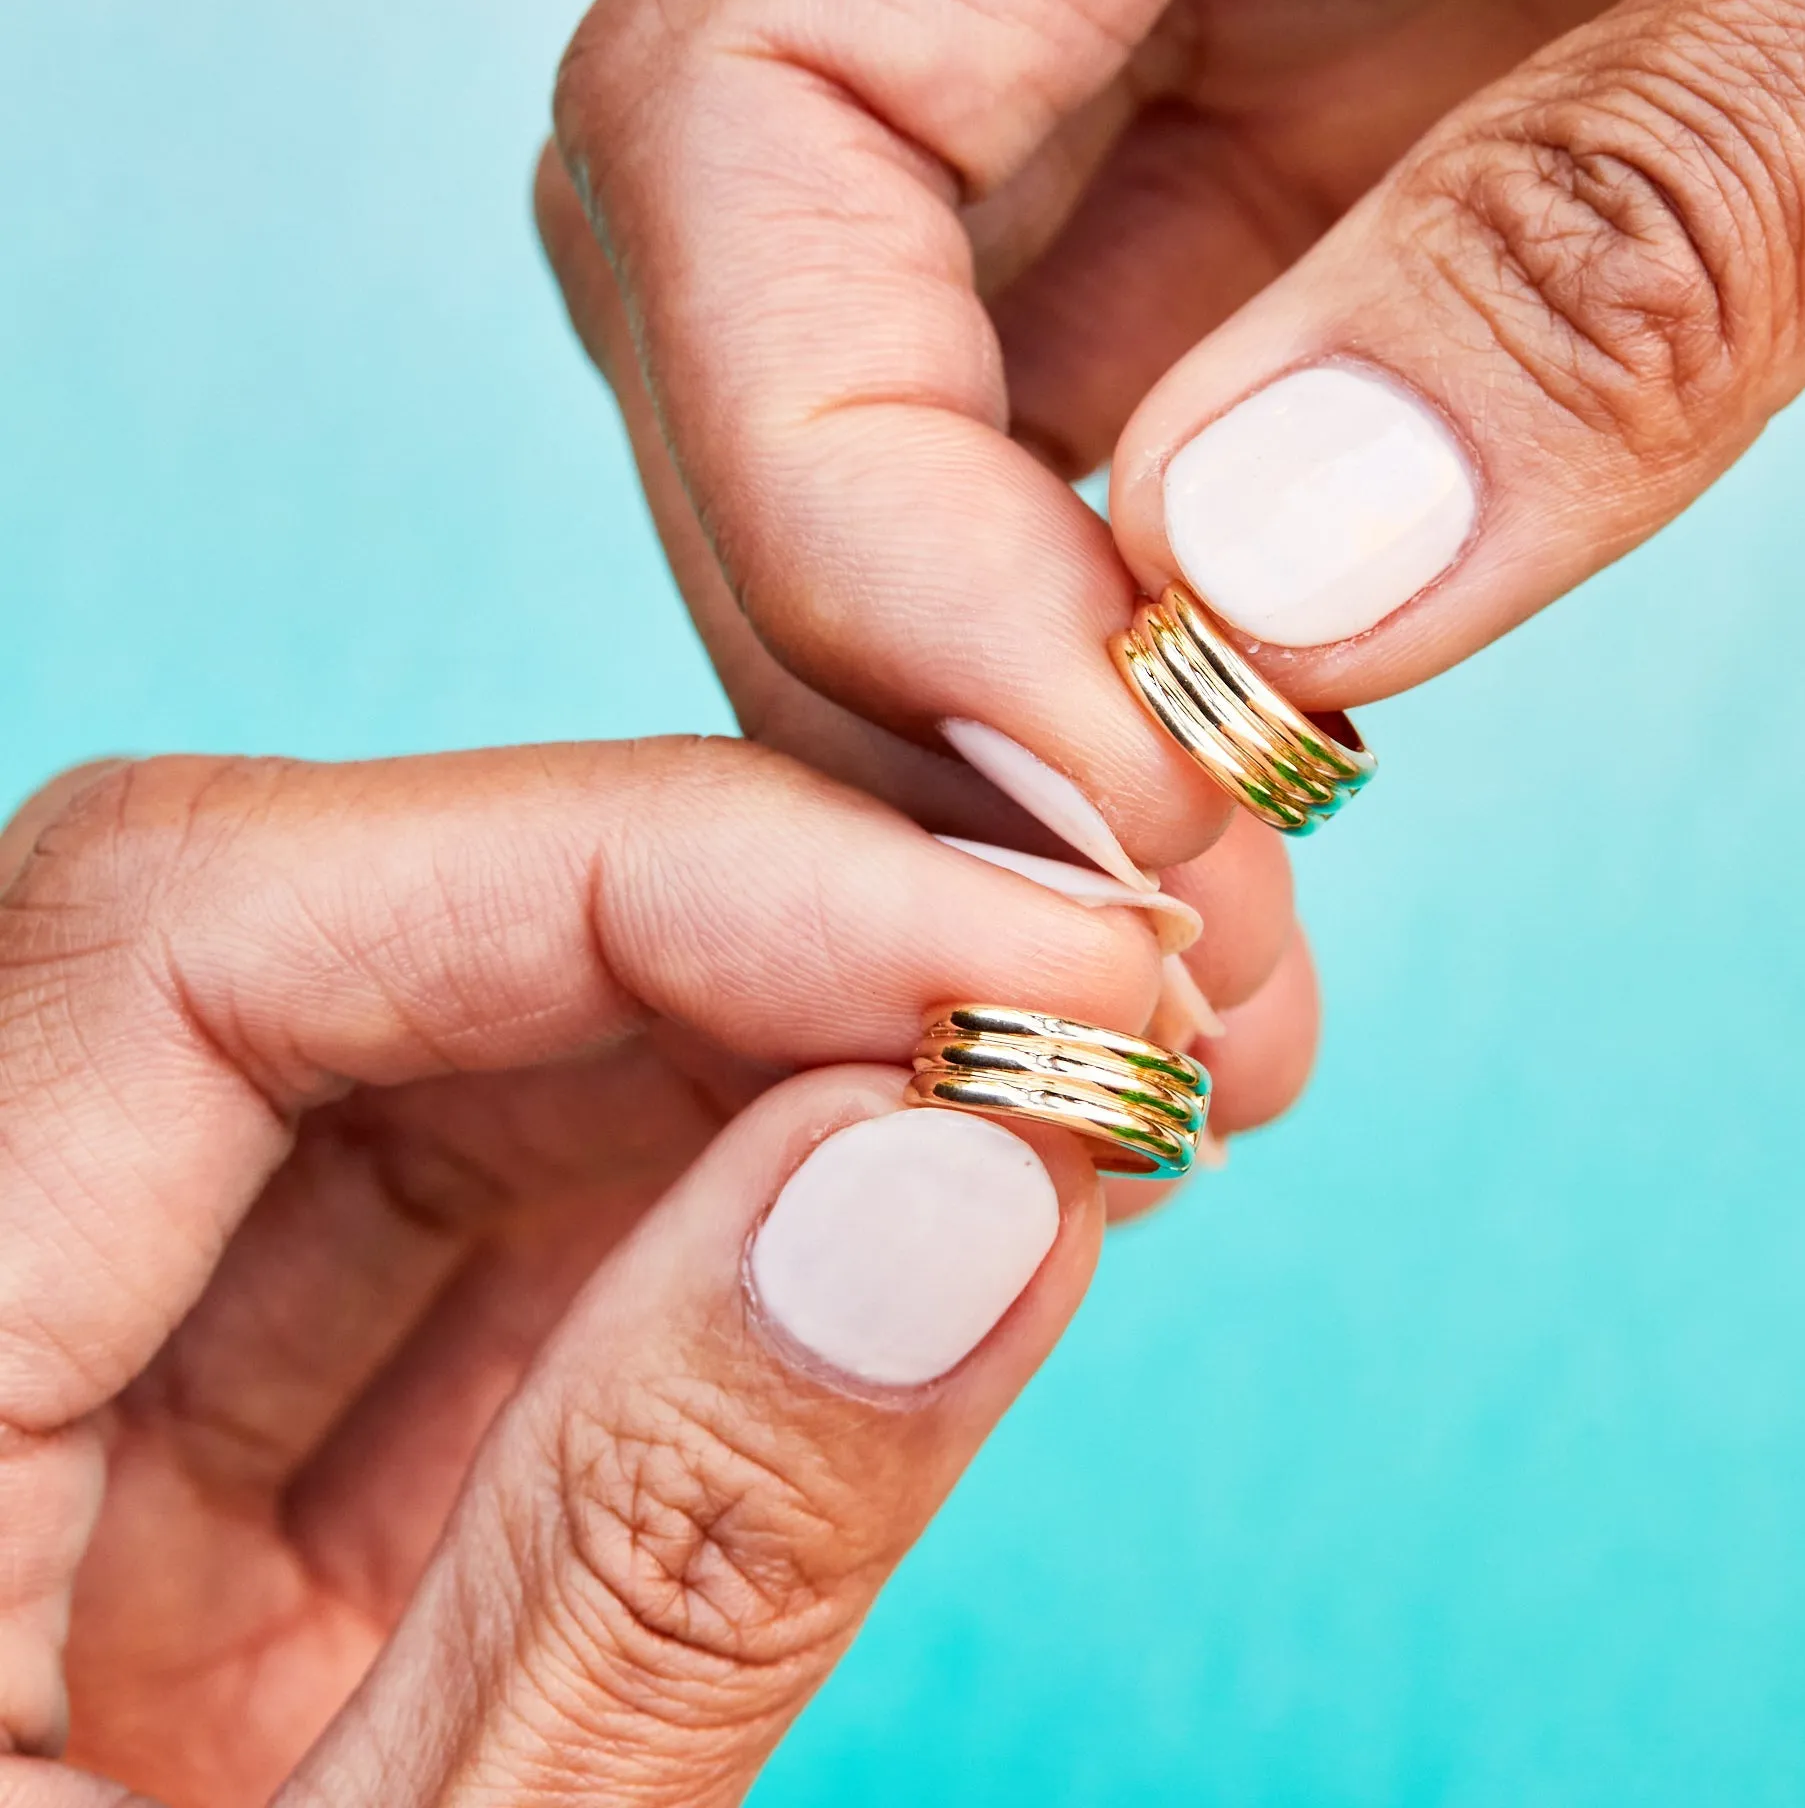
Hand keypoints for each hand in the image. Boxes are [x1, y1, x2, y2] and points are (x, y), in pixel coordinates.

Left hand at [0, 742, 1311, 1806]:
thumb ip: (669, 1567)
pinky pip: (472, 1235)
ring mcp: (63, 1397)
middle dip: (734, 928)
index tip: (1001, 952)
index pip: (189, 937)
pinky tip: (914, 1195)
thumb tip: (961, 1173)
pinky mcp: (213, 1474)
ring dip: (757, 1037)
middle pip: (320, 953)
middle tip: (1076, 998)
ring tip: (1043, 1090)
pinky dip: (718, 1192)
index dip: (629, 866)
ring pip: (422, 1063)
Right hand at [540, 0, 1804, 839]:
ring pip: (884, 449)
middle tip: (1131, 964)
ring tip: (1197, 993)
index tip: (1096, 763)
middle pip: (751, 323)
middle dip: (892, 675)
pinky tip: (1226, 862)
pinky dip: (1106, 701)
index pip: (747, 104)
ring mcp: (1149, 97)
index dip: (827, 472)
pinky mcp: (1246, 237)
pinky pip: (1064, 486)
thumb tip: (1280, 594)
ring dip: (981, 747)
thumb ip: (1634, 222)